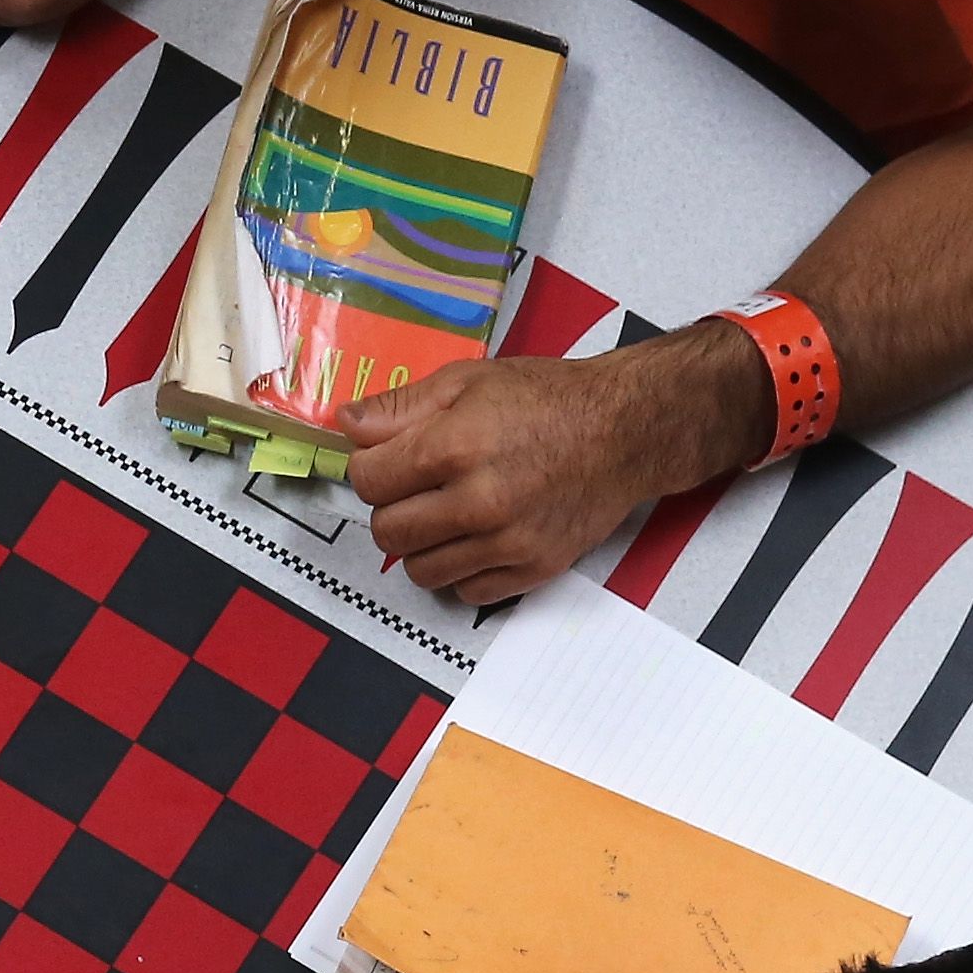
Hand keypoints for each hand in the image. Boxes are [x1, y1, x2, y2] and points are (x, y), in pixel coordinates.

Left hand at [341, 332, 768, 604]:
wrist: (625, 431)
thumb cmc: (549, 399)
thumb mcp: (469, 381)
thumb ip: (401, 407)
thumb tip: (347, 426)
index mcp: (454, 446)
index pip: (368, 481)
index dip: (372, 468)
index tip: (390, 461)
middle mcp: (478, 500)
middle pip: (387, 532)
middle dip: (393, 509)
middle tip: (419, 488)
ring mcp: (506, 541)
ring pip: (420, 571)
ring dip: (423, 545)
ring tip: (448, 513)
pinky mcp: (532, 568)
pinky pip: (466, 591)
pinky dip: (463, 569)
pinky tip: (478, 536)